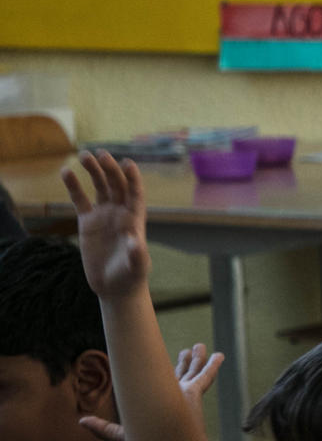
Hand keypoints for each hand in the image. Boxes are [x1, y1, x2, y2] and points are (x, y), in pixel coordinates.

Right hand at [60, 152, 152, 299]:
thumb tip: (136, 242)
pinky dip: (73, 186)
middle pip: (116, 185)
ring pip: (99, 187)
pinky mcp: (88, 221)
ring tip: (83, 155)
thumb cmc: (130, 276)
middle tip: (100, 155)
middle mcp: (121, 213)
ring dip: (93, 171)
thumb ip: (138, 254)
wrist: (114, 286)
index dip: (133, 178)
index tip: (128, 163)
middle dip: (110, 169)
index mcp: (135, 219)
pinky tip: (65, 171)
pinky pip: (80, 199)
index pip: (136, 193)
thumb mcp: (137, 267)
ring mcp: (104, 215)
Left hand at [83, 345, 222, 440]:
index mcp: (157, 404)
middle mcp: (172, 398)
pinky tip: (219, 355)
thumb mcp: (122, 437)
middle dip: (183, 364)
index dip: (157, 374)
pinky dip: (212, 366)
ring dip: (196, 360)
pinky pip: (205, 377)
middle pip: (180, 376)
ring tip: (199, 346)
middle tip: (187, 351)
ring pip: (192, 373)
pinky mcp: (193, 394)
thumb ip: (103, 428)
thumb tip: (82, 420)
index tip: (156, 363)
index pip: (158, 386)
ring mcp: (185, 395)